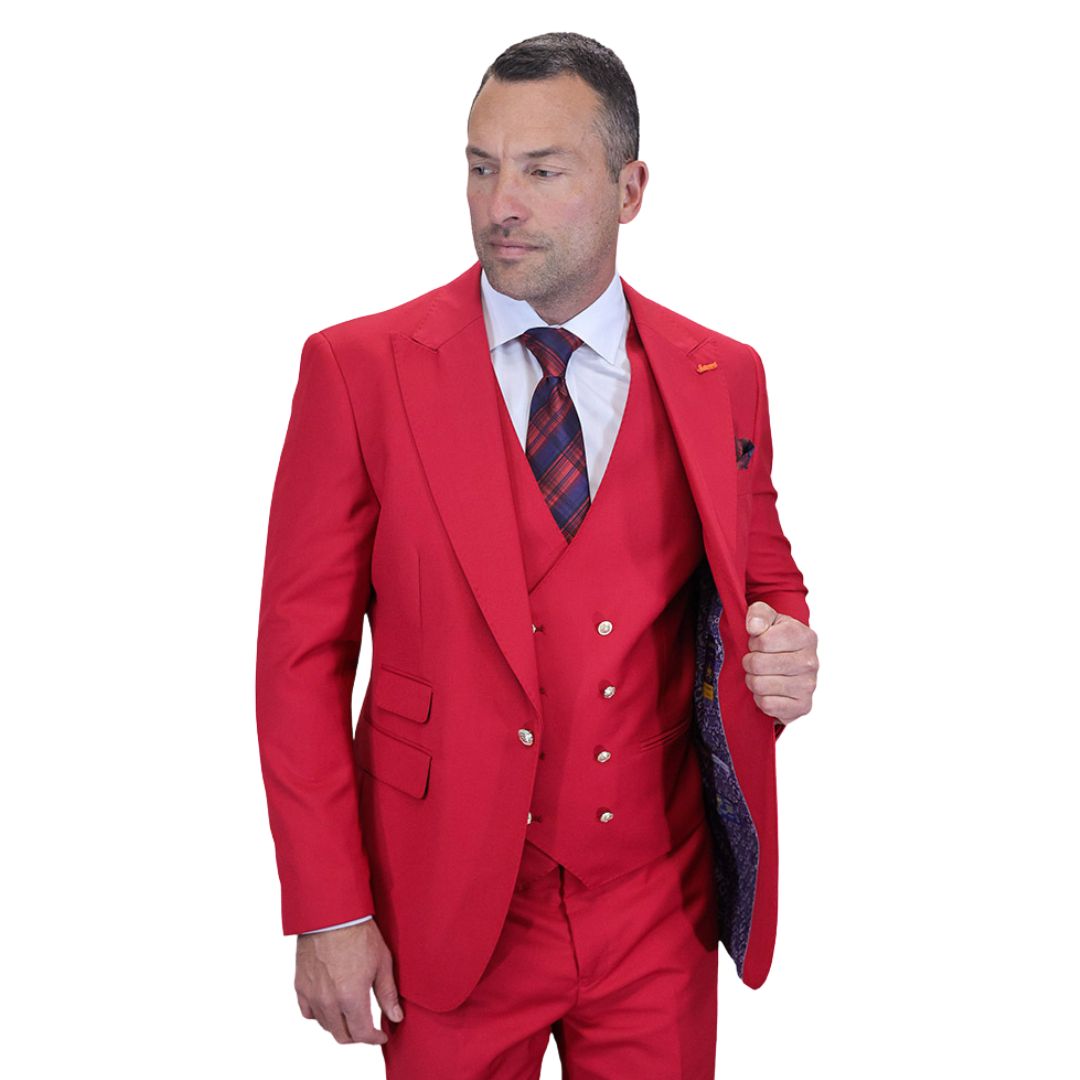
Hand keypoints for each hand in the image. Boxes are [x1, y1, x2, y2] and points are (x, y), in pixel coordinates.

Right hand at [295, 919, 402, 1043]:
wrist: (332, 913)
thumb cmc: (359, 933)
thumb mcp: (382, 962)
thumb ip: (387, 994)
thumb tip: (396, 1017)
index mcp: (351, 997)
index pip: (362, 1033)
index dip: (375, 1038)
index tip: (382, 1034)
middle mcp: (329, 1001)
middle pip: (342, 1035)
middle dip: (358, 1036)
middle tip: (368, 1028)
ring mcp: (312, 994)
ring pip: (325, 1025)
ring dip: (339, 1026)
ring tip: (351, 1015)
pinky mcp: (301, 985)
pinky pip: (308, 1012)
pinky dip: (319, 1015)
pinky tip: (330, 1006)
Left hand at [742, 601, 817, 726]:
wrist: (790, 664)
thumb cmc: (777, 640)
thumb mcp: (768, 619)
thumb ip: (759, 613)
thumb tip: (755, 627)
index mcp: (805, 636)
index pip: (762, 641)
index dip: (754, 642)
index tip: (760, 643)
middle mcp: (811, 662)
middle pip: (758, 664)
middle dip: (750, 662)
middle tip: (758, 661)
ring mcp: (809, 686)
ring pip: (759, 685)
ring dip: (753, 680)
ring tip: (763, 675)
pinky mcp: (802, 706)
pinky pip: (767, 704)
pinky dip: (761, 699)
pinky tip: (770, 690)